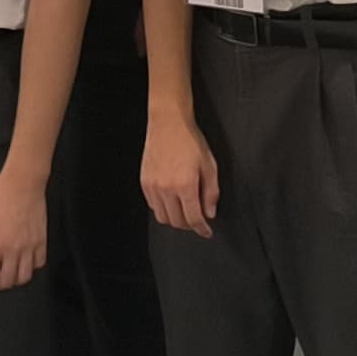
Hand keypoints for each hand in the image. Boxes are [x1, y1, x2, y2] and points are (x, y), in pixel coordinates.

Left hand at [0, 168, 50, 291]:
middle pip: (6, 281)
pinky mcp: (42, 241)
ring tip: (7, 272)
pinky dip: (30, 268)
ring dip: (13, 279)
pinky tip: (22, 262)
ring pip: (24, 277)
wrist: (23, 182)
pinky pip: (38, 264)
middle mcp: (14, 249)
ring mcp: (30, 246)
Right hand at [143, 113, 219, 237]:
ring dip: (175, 219)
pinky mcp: (145, 182)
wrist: (168, 123)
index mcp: (185, 185)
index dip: (202, 229)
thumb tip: (209, 213)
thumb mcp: (209, 165)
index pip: (194, 218)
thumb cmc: (190, 140)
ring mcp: (153, 186)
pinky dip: (164, 209)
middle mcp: (166, 188)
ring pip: (163, 217)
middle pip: (178, 222)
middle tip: (198, 219)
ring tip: (185, 211)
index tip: (207, 232)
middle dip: (190, 225)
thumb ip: (211, 192)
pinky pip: (153, 206)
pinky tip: (172, 201)